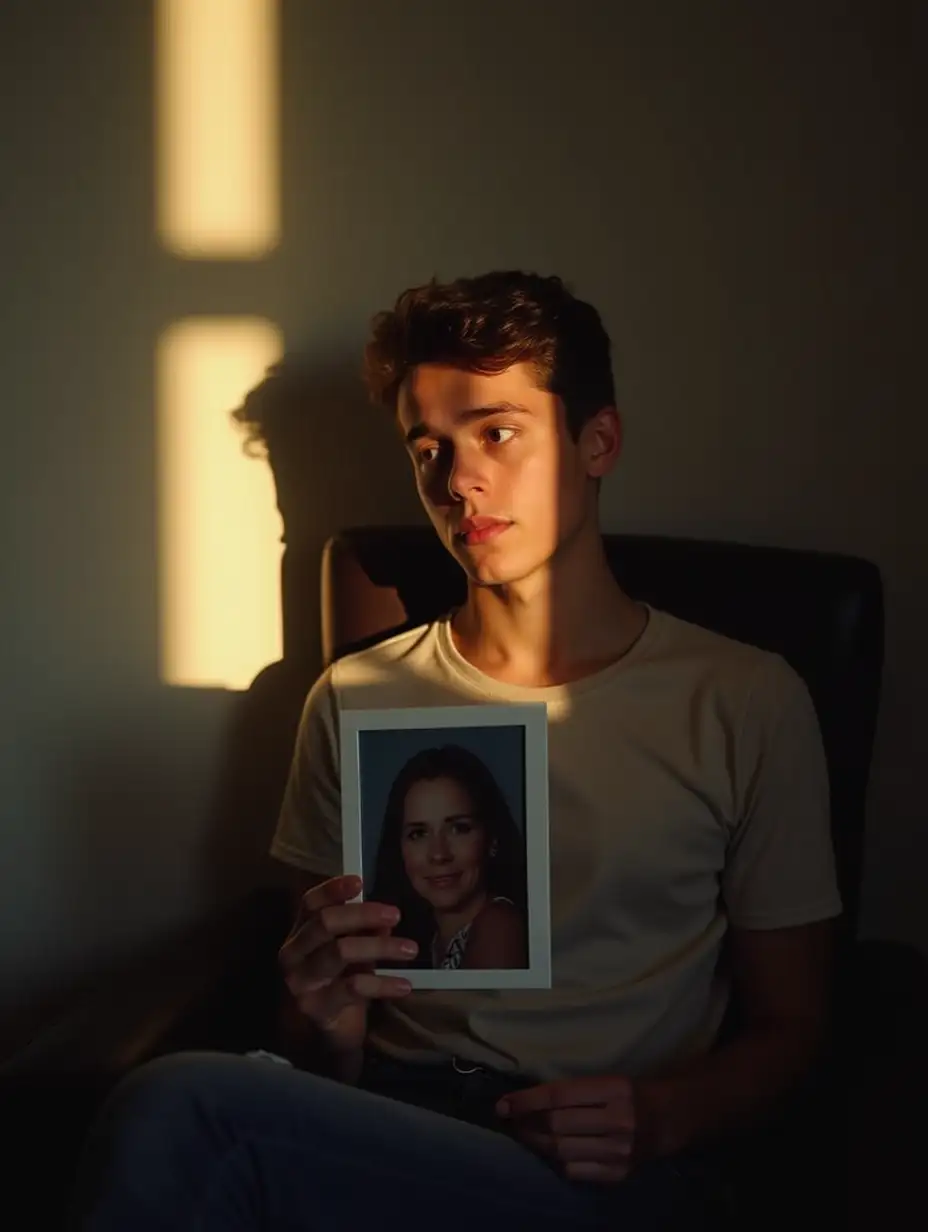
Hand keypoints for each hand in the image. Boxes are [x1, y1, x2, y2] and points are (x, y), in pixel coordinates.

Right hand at [278, 874, 417, 1055]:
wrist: (323, 1038)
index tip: (359, 881)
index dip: (332, 889)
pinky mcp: (315, 1007)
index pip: (310, 903)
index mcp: (300, 934)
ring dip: (380, 946)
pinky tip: (403, 985)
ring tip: (410, 949)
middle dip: (363, 914)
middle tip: (396, 914)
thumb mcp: (351, 954)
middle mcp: (293, 953)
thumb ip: (363, 933)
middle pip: (325, 922)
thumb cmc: (337, 985)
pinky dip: (382, 984)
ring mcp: (301, 981)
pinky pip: (352, 988)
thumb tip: (386, 919)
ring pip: (340, 951)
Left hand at [497, 1076, 637, 1183]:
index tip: (503, 1103)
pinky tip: (547, 1150)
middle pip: (557, 1125)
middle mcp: (619, 1121)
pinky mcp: (618, 1174)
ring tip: (522, 1133)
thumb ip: (573, 1091)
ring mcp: (620, 1152)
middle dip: (525, 1123)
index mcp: (615, 1089)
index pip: (560, 1095)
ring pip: (561, 1150)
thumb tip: (526, 1099)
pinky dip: (555, 1160)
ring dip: (535, 1142)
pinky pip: (574, 1171)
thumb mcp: (607, 1081)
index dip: (527, 1100)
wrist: (668, 1120)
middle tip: (508, 1119)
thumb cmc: (630, 1094)